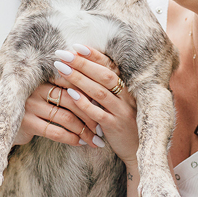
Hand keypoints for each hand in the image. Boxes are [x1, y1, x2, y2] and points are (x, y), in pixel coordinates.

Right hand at [14, 77, 99, 148]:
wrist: (4, 124)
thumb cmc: (38, 105)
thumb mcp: (50, 92)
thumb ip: (70, 86)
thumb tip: (103, 90)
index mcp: (47, 75)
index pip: (75, 81)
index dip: (92, 93)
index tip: (107, 105)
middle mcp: (37, 88)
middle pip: (73, 100)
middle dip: (91, 115)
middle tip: (103, 127)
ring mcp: (30, 105)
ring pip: (66, 117)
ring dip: (84, 130)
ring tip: (95, 138)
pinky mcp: (26, 123)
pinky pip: (55, 131)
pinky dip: (71, 138)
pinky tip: (81, 143)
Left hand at [53, 45, 138, 166]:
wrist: (136, 150)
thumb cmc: (123, 123)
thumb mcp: (118, 103)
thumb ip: (106, 89)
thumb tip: (84, 70)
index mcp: (126, 89)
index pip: (110, 67)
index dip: (94, 56)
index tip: (77, 46)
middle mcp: (125, 97)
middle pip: (104, 76)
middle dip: (82, 63)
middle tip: (63, 54)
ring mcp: (121, 112)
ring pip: (99, 92)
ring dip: (79, 79)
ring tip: (61, 69)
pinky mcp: (115, 127)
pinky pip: (98, 113)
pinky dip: (84, 103)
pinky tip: (70, 94)